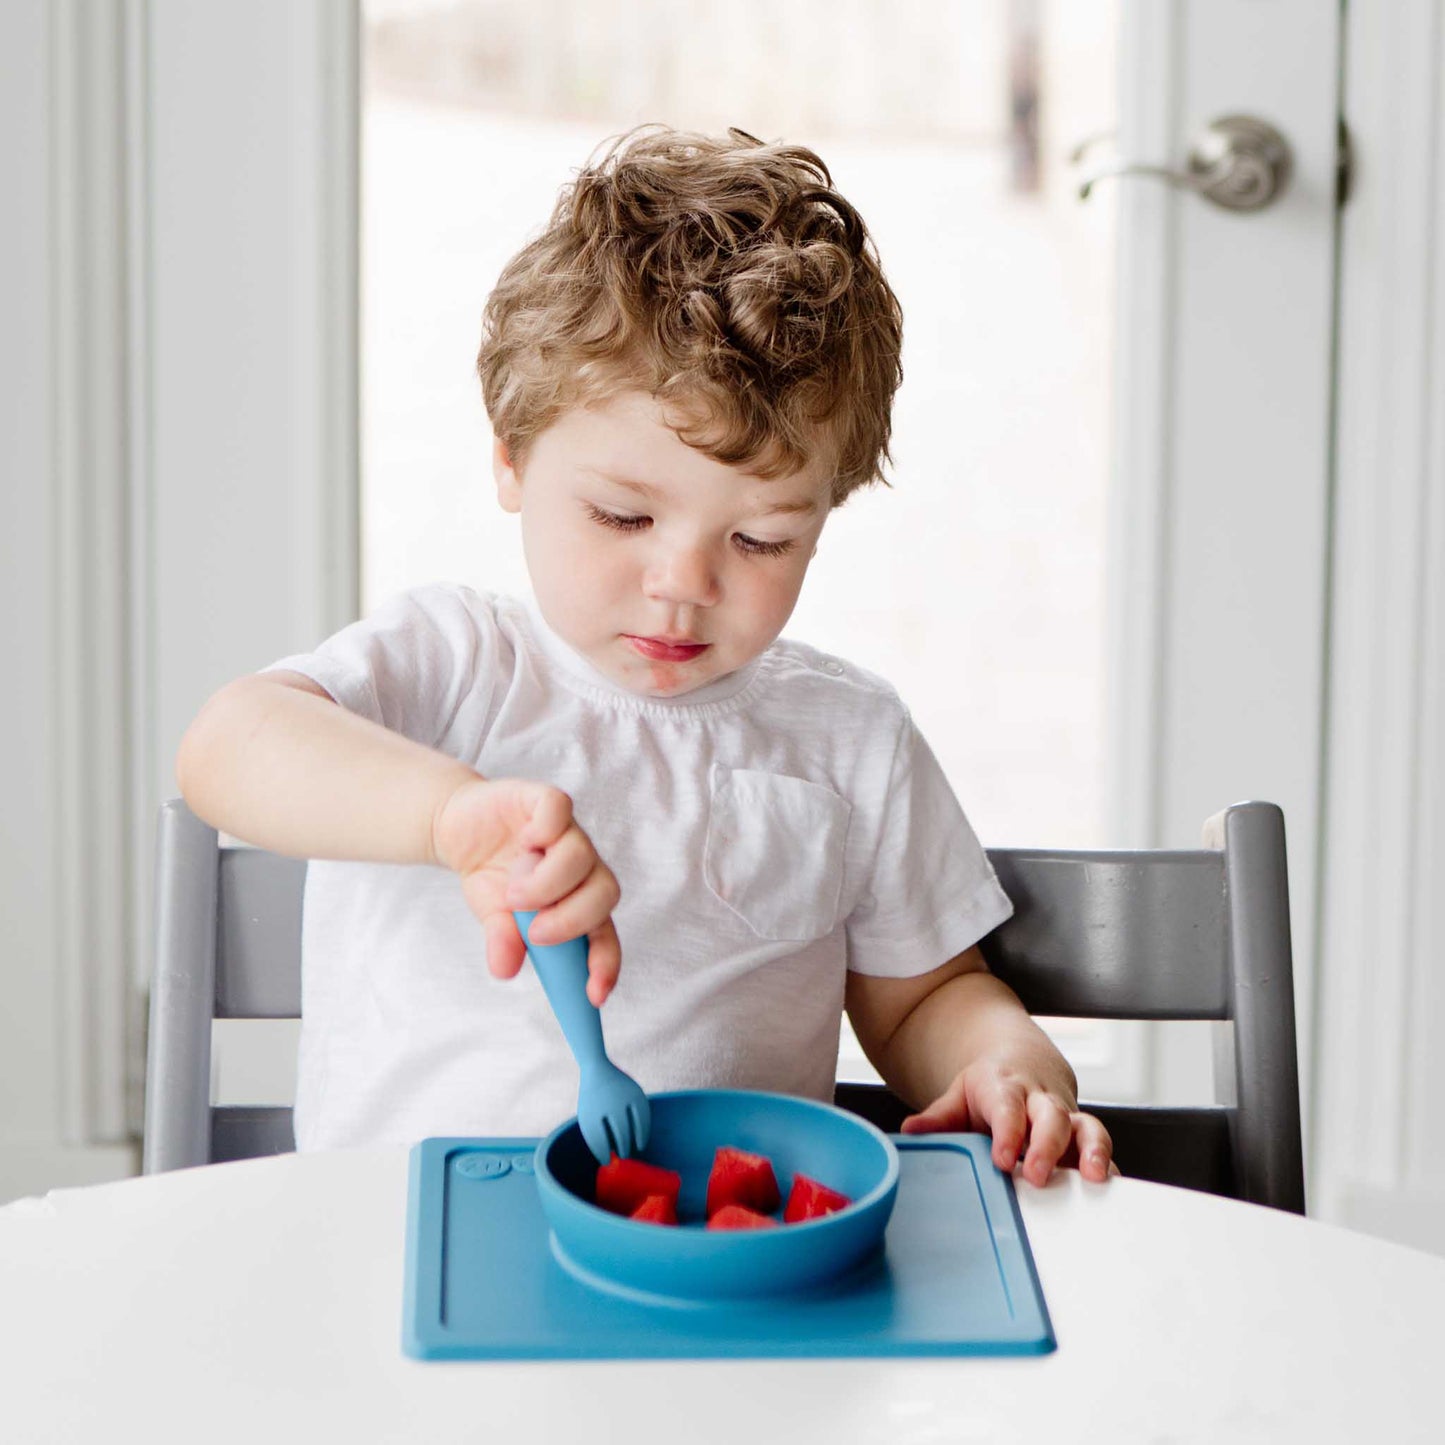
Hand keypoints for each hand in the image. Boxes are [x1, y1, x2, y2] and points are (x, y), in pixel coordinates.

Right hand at [431, 776, 621, 1004]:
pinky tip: (523, 842)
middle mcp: (581, 866)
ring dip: (545, 884)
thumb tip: (505, 968)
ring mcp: (565, 831)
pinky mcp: (544, 801)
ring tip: (512, 893)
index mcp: (578, 899)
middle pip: (607, 891)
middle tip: (534, 931)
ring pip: (581, 855)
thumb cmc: (490, 875)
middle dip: (572, 919)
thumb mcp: (493, 917)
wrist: (459, 828)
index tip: (595, 994)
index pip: (604, 933)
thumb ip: (505, 940)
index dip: (606, 962)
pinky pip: (558, 810)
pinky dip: (543, 830)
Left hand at [899, 1056, 1116, 1184]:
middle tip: (1038, 1175)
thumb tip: (910, 1133)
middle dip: (1047, 1146)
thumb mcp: (959, 1095)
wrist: (1023, 1063)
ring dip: (1092, 1151)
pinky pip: (1101, 1148)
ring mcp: (1066, 1116)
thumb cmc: (989, 1087)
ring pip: (1086, 1127)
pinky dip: (1107, 1167)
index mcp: (1005, 1088)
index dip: (1008, 1132)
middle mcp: (1040, 1100)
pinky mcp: (1084, 1134)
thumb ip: (938, 1117)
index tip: (1002, 1158)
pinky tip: (1108, 1189)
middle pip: (1051, 1117)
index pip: (1008, 1107)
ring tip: (1093, 1177)